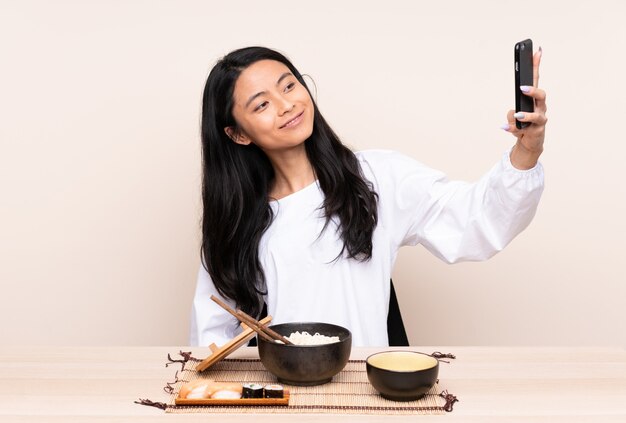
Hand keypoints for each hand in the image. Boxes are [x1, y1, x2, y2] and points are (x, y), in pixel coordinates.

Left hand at [504, 47, 547, 169]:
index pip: (536, 79)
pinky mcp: (537, 131)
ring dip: (525, 115)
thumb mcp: (514, 115)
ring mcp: (540, 119)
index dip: (537, 66)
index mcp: (534, 99)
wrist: (529, 141)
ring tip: (517, 115)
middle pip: (542, 95)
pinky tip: (504, 127)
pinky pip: (524, 129)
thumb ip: (512, 114)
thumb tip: (514, 114)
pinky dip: (512, 128)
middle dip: (533, 90)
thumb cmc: (523, 123)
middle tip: (522, 88)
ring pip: (537, 115)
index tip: (537, 51)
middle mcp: (540, 107)